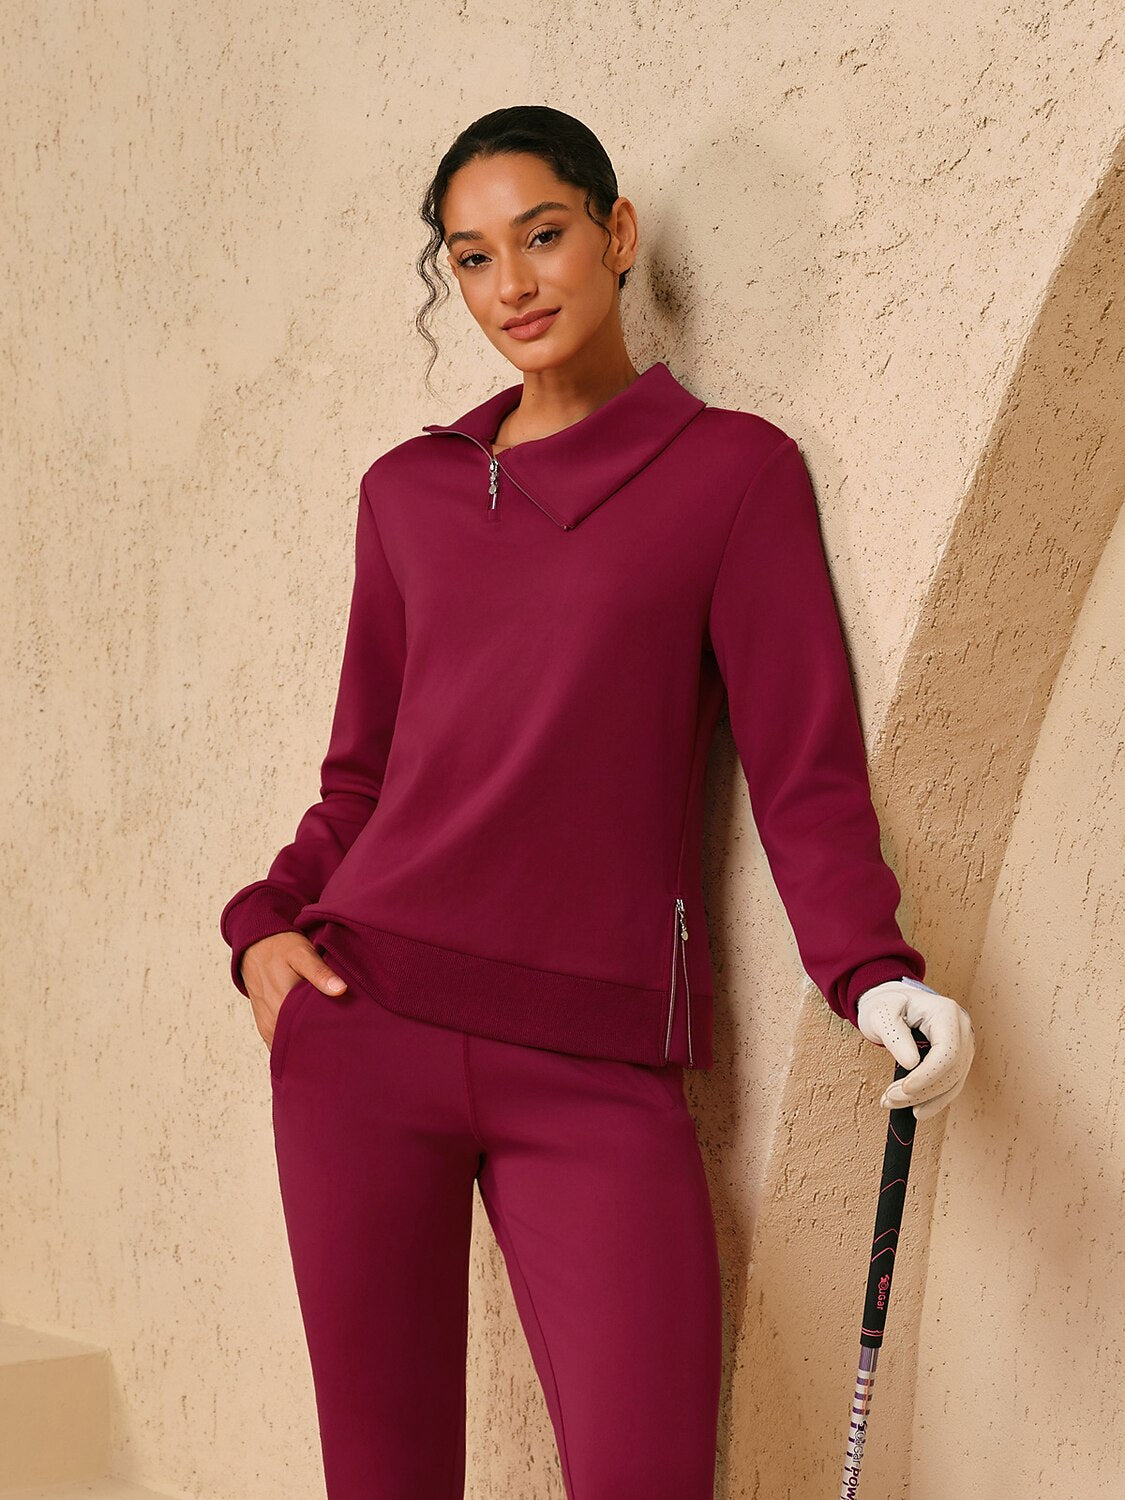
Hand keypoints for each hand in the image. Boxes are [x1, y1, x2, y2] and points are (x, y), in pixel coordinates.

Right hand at [241, 932, 347, 1049]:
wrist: (254, 944)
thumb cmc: (280, 947)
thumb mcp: (303, 954)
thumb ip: (321, 973)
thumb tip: (341, 990)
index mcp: (282, 1006)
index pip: (308, 1036)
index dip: (327, 1041)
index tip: (345, 1039)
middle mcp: (271, 1020)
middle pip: (299, 1044)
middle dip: (319, 1046)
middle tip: (341, 1042)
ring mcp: (266, 1025)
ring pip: (287, 1046)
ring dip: (305, 1046)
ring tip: (327, 1043)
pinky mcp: (264, 1023)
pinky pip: (278, 1042)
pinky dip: (293, 1043)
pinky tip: (309, 1039)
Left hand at [856, 977, 975, 1119]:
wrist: (891, 1002)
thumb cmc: (886, 1005)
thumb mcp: (881, 1015)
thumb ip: (895, 1036)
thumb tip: (911, 1063)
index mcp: (946, 1012)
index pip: (948, 1051)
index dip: (928, 1075)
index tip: (903, 1088)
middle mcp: (961, 1028)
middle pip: (952, 1070)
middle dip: (922, 1091)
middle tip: (890, 1099)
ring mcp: (963, 1044)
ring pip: (954, 1082)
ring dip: (926, 1099)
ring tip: (894, 1103)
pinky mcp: (958, 1059)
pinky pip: (952, 1085)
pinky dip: (934, 1100)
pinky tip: (916, 1109)